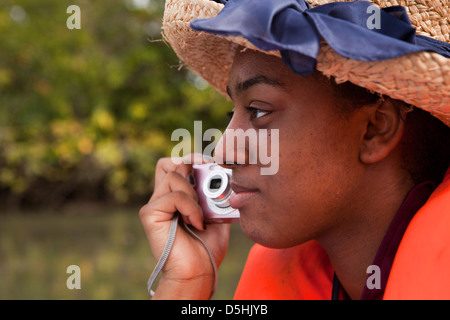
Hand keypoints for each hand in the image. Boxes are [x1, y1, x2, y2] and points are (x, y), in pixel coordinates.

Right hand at [140, 154, 230, 298]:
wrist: (197, 272)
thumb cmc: (207, 248)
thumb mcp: (216, 215)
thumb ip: (214, 195)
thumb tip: (223, 176)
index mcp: (175, 197)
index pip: (174, 165)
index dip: (190, 159)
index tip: (209, 163)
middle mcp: (162, 198)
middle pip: (168, 163)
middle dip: (189, 163)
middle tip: (206, 172)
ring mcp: (154, 205)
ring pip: (173, 177)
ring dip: (193, 193)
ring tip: (200, 214)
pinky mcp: (150, 214)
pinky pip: (173, 196)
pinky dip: (190, 207)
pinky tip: (196, 222)